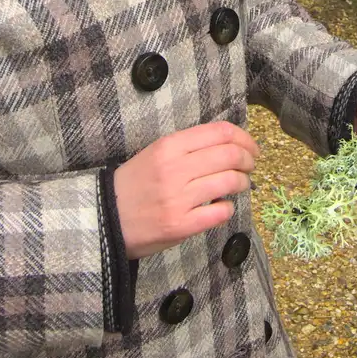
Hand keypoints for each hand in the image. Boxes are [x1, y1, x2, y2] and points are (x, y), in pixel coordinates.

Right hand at [112, 121, 259, 258]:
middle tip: (251, 166)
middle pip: (230, 155)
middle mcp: (175, 169)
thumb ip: (188, 147)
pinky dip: (228, 207)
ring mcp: (179, 199)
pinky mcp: (181, 226)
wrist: (105, 218)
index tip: (251, 147)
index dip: (244, 138)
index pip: (220, 132)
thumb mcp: (155, 154)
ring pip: (230, 182)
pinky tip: (222, 206)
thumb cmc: (134, 184)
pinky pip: (220, 212)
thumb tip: (229, 145)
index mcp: (169, 146)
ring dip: (243, 182)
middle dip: (249, 160)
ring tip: (240, 185)